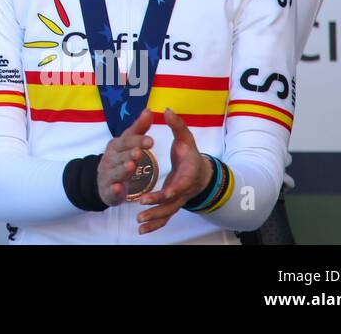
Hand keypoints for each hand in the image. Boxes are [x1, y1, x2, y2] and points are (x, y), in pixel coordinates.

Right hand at [97, 109, 154, 207]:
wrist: (103, 180)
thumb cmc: (120, 158)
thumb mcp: (127, 143)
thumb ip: (139, 128)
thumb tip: (148, 110)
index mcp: (116, 145)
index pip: (127, 141)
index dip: (138, 141)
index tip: (152, 141)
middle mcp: (110, 158)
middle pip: (121, 156)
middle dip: (130, 154)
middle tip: (139, 152)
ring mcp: (107, 174)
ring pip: (116, 172)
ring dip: (122, 169)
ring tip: (131, 166)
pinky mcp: (107, 190)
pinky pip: (110, 190)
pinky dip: (114, 189)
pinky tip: (118, 188)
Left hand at [134, 108, 213, 234]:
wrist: (201, 172)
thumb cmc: (191, 154)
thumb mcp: (186, 138)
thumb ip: (177, 125)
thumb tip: (167, 109)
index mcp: (188, 174)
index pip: (181, 184)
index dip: (172, 189)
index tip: (162, 193)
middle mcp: (184, 190)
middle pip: (172, 201)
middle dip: (157, 205)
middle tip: (141, 204)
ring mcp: (178, 200)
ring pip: (167, 213)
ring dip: (154, 218)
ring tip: (139, 222)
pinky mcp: (173, 205)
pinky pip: (165, 218)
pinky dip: (155, 226)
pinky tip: (141, 230)